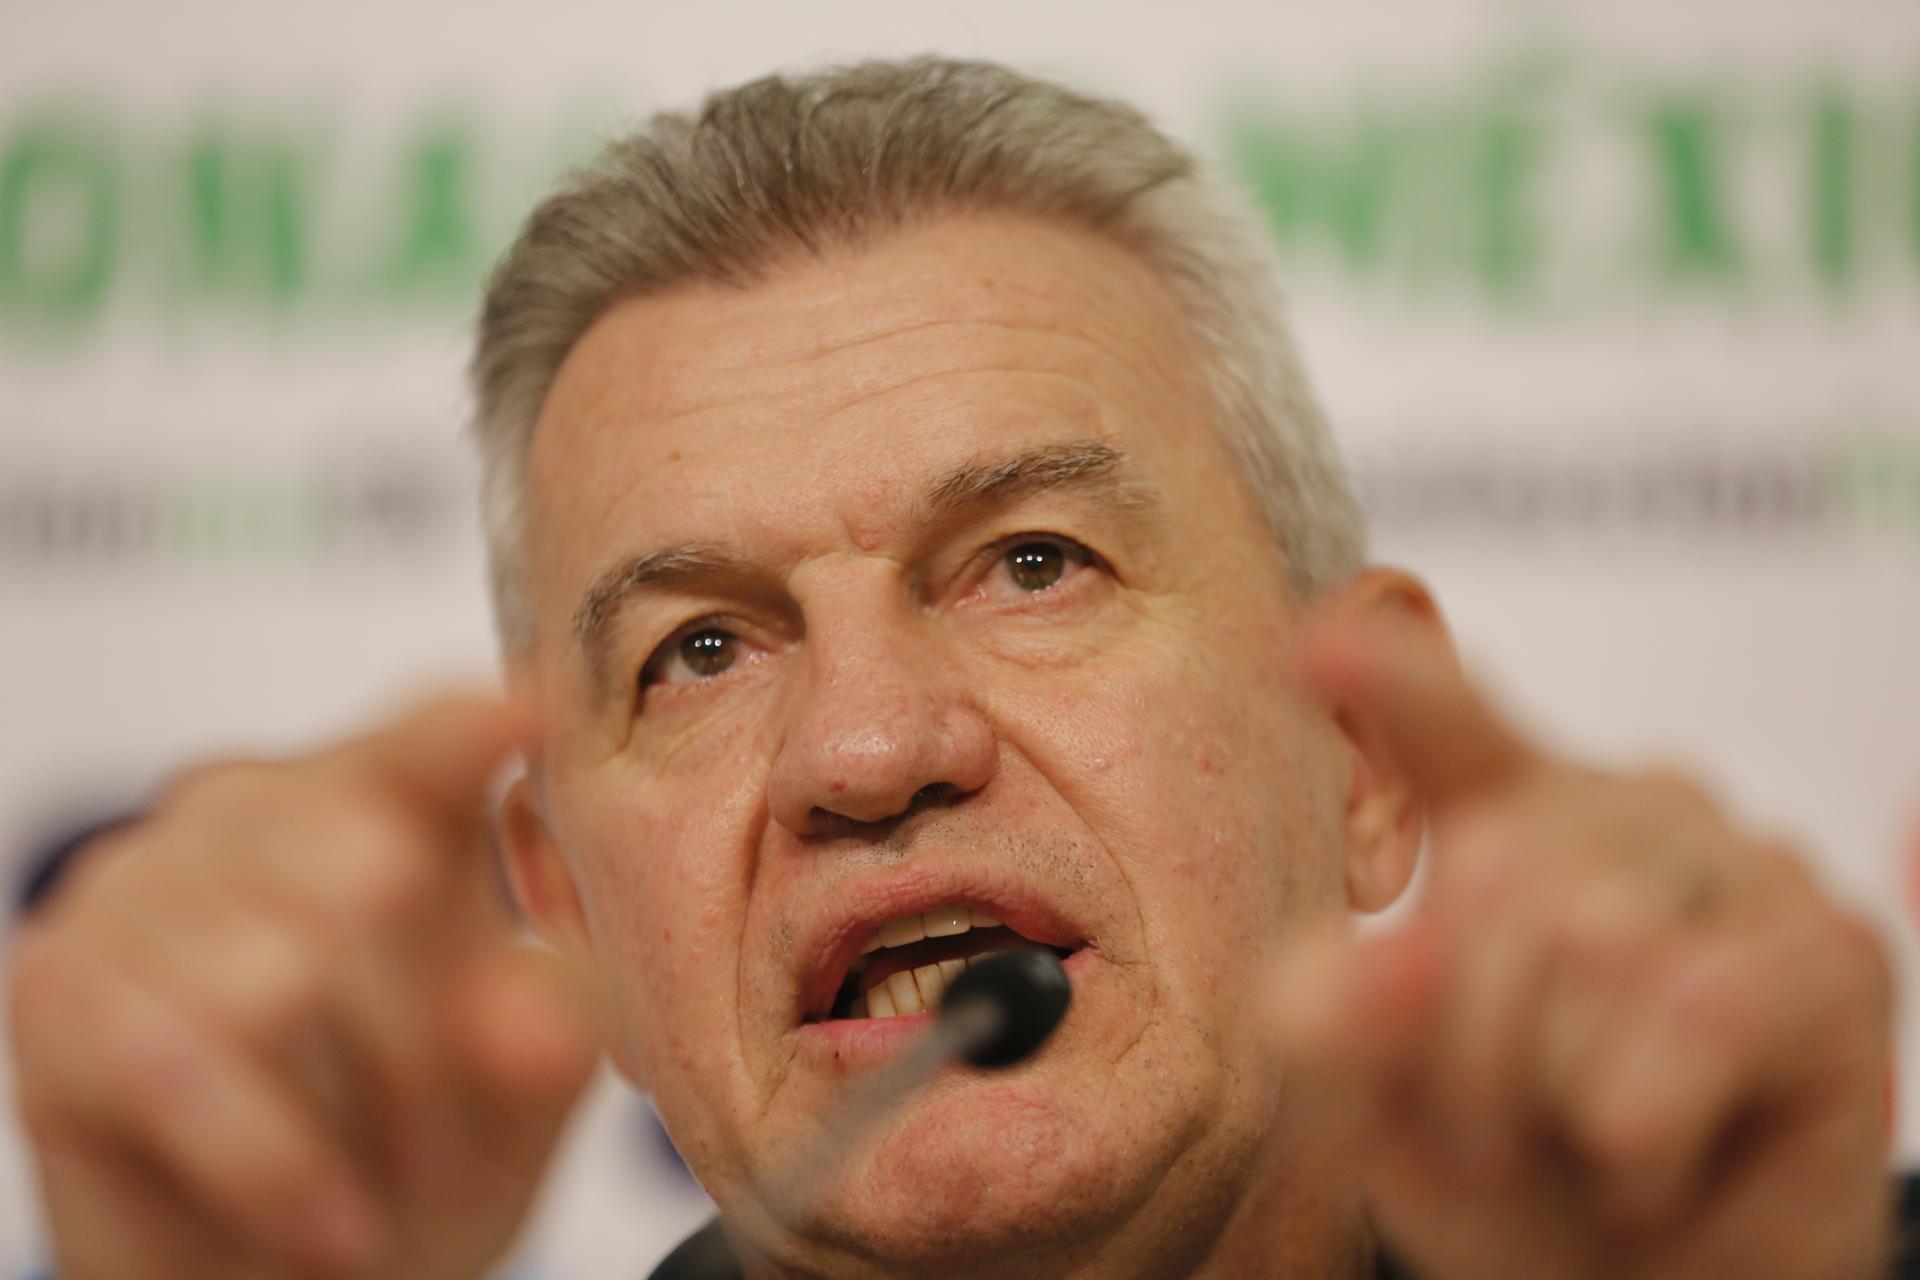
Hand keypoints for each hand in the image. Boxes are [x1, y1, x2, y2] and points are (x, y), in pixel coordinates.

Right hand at [6, 695, 598, 1279]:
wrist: (287, 1277)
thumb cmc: (416, 1142)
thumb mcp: (515, 1085)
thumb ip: (542, 1028)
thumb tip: (540, 1034)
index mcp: (383, 797)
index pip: (423, 746)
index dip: (464, 736)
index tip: (524, 715)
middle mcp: (250, 807)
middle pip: (372, 876)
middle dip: (437, 1040)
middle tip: (453, 1143)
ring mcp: (139, 882)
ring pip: (278, 980)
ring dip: (356, 1116)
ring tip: (383, 1190)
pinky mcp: (57, 987)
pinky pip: (179, 1066)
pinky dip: (273, 1163)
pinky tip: (331, 1224)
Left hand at [1271, 605, 1894, 1279]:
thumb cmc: (1512, 1171)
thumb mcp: (1372, 1103)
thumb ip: (1330, 1022)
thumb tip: (1387, 954)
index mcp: (1507, 817)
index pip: (1449, 723)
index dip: (1395, 679)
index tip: (1319, 638)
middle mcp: (1627, 808)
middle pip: (1495, 877)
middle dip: (1466, 1051)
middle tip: (1503, 1131)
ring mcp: (1741, 863)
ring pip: (1592, 942)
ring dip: (1554, 1101)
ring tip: (1585, 1144)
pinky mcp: (1830, 951)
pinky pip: (1693, 1009)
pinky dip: (1641, 1127)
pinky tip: (1651, 1160)